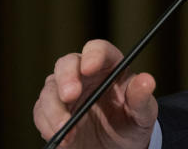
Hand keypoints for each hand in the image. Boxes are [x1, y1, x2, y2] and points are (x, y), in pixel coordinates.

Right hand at [34, 39, 157, 147]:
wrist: (117, 148)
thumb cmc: (132, 123)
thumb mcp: (143, 113)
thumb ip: (142, 98)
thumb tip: (147, 81)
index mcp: (109, 66)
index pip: (98, 49)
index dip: (93, 55)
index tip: (90, 68)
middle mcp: (84, 75)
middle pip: (67, 63)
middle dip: (66, 77)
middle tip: (70, 95)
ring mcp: (66, 92)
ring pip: (50, 88)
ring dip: (54, 107)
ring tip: (66, 127)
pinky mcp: (53, 112)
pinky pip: (41, 112)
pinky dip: (47, 124)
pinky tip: (62, 137)